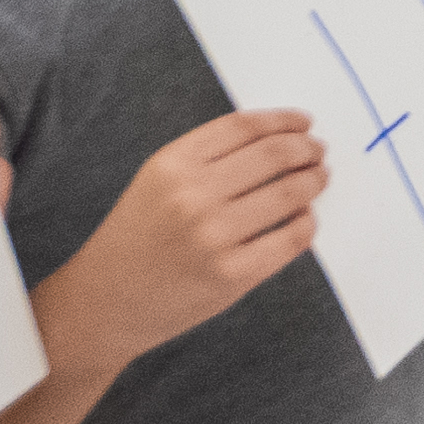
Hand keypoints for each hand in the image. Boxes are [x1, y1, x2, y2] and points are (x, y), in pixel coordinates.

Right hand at [37, 108, 327, 382]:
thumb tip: (279, 138)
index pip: (245, 127)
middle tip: (318, 152)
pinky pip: (292, 238)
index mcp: (172, 164)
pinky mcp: (233, 274)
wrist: (105, 303)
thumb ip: (208, 158)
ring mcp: (214, 237)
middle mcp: (192, 196)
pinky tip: (305, 218)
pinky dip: (308, 223)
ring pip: (291, 194)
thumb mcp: (157, 182)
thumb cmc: (137, 238)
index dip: (284, 120)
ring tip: (319, 178)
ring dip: (315, 181)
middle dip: (308, 149)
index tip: (304, 122)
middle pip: (275, 154)